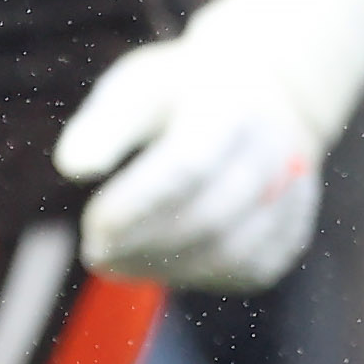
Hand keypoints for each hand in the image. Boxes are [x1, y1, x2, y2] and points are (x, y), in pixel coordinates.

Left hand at [53, 0, 363, 288]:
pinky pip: (244, 270)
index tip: (92, 227)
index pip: (187, 167)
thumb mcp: (138, 87)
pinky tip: (157, 263)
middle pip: (208, 216)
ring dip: (165, 268)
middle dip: (144, 244)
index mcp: (233, 107)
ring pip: (229, 253)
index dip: (136, 207)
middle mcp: (275, 150)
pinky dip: (196, 276)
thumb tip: (72, 167)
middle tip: (95, 252)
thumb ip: (104, 124)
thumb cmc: (180, 95)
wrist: (262, 98)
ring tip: (116, 262)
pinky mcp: (290, 234)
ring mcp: (292, 194)